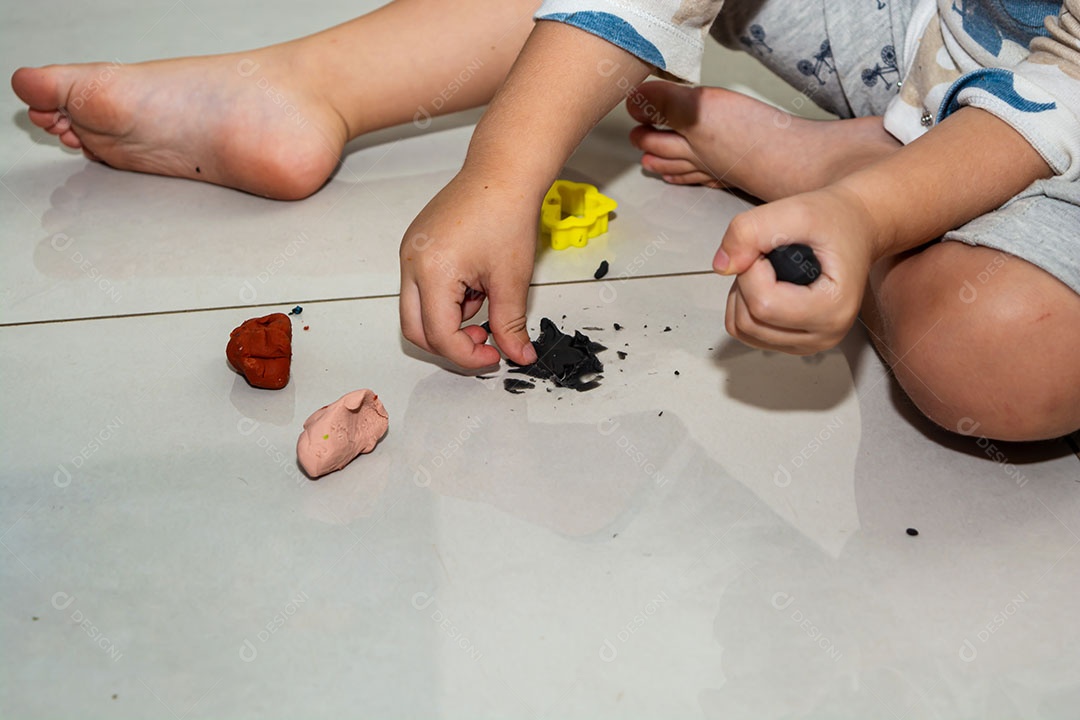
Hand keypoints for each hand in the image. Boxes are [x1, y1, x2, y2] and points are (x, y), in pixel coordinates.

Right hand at [399, 168, 539, 368]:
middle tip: (485, 340)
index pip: (440, 336)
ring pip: (417, 311)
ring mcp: (410, 253)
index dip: (468, 355)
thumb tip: (517, 354)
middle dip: (451, 344)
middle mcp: (412, 262)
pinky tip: (474, 284)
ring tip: (485, 298)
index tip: (495, 355)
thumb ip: (510, 324)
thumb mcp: (512, 278)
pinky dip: (446, 299)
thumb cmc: (506, 211)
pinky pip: (421, 288)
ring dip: (449, 320)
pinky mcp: (415, 246)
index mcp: (432, 271)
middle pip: (416, 330)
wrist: (502, 172)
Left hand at [715, 184, 878, 354]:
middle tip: (767, 255)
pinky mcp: (791, 341)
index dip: (752, 270)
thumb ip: (752, 230)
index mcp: (833, 309)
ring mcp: (807, 343)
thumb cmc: (835, 221)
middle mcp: (824, 334)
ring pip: (743, 329)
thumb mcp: (795, 210)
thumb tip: (722, 265)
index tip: (767, 247)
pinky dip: (744, 305)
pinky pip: (745, 332)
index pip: (764, 305)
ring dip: (742, 294)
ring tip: (768, 269)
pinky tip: (765, 283)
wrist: (856, 227)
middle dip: (746, 282)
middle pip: (749, 321)